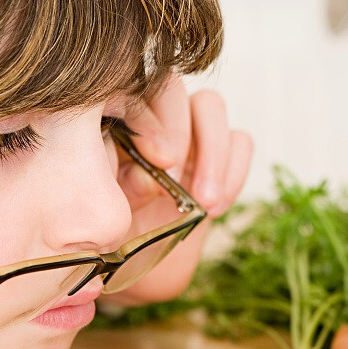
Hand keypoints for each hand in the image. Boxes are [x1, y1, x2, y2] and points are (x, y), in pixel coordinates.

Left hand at [101, 74, 252, 306]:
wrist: (137, 260)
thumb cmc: (113, 228)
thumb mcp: (107, 209)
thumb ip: (121, 185)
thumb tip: (146, 175)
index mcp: (115, 115)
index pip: (133, 93)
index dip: (148, 124)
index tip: (156, 163)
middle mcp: (153, 112)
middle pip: (173, 88)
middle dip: (178, 132)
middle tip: (175, 180)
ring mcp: (191, 128)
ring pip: (211, 107)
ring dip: (212, 154)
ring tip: (204, 202)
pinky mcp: (223, 150)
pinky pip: (240, 141)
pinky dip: (233, 172)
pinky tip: (216, 207)